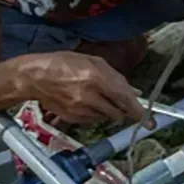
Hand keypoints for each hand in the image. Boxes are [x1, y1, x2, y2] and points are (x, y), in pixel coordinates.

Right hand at [15, 51, 146, 126]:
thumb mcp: (93, 61)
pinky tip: (85, 101)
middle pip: (118, 112)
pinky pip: (93, 120)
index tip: (149, 122)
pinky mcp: (72, 118)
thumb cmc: (63, 64)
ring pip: (106, 117)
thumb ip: (116, 77)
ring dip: (108, 110)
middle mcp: (89, 96)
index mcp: (96, 77)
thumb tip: (135, 92)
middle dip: (123, 109)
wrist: (35, 77)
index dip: (139, 111)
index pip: (124, 99)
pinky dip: (95, 114)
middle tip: (120, 101)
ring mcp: (79, 109)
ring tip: (96, 95)